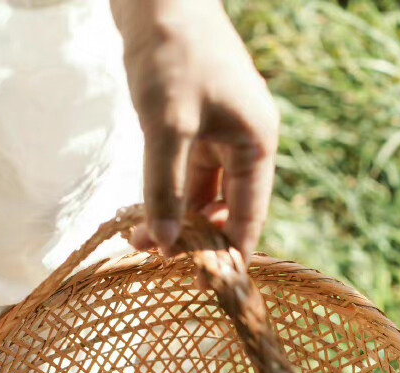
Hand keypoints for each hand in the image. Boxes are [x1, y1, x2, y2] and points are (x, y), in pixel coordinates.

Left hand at [110, 0, 278, 263]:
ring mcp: (221, 129)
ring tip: (142, 242)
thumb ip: (164, 190)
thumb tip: (161, 247)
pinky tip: (144, 213)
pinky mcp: (197, 120)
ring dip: (175, 217)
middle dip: (194, 238)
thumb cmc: (169, 54)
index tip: (208, 291)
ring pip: (201, 192)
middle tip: (159, 265)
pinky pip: (187, 171)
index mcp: (256, 143)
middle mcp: (246, 140)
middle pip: (225, 208)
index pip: (248, 216)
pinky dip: (168, 193)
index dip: (228, 255)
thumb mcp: (165, 127)